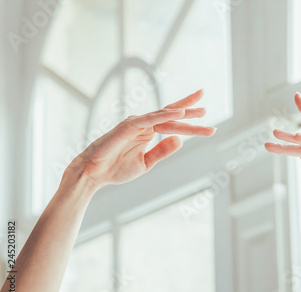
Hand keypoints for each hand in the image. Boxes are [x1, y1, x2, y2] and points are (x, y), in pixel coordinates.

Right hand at [65, 89, 215, 188]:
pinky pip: (149, 119)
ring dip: (183, 114)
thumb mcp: (145, 163)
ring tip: (201, 112)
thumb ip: (162, 151)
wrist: (93, 174)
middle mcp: (143, 124)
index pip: (172, 123)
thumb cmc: (115, 169)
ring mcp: (136, 124)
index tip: (207, 119)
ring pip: (164, 117)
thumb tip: (180, 140)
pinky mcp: (127, 127)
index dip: (188, 120)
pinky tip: (179, 113)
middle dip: (190, 110)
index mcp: (147, 132)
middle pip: (171, 115)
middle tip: (207, 107)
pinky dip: (164, 115)